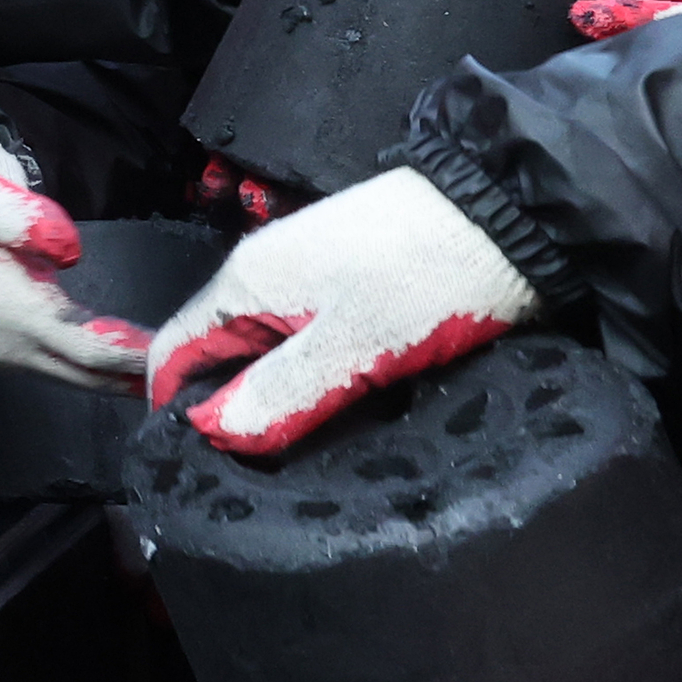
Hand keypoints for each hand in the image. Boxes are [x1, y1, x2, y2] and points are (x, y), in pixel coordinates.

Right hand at [0, 117, 146, 393]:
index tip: (171, 357)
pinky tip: (93, 355)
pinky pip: (33, 363)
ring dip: (99, 373)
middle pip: (75, 372)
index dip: (129, 354)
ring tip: (145, 368)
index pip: (82, 343)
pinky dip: (69, 364)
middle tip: (177, 375)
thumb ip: (26, 218)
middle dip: (125, 375)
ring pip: (55, 372)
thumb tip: (71, 253)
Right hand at [145, 167, 539, 452]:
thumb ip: (280, 393)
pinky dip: (314, 373)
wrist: (507, 210)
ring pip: (267, 348)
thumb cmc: (426, 277)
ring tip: (308, 446)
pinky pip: (307, 336)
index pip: (173, 350)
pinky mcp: (347, 278)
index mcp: (245, 282)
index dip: (173, 407)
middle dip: (232, 408)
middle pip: (219, 352)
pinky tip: (344, 402)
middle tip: (264, 471)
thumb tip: (209, 431)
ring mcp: (306, 272)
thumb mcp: (355, 347)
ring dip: (279, 394)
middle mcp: (263, 272)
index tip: (196, 463)